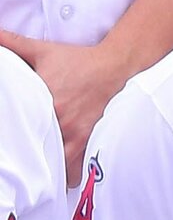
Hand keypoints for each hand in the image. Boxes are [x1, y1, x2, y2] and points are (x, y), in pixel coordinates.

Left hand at [0, 30, 129, 185]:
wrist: (114, 66)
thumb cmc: (78, 60)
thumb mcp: (43, 50)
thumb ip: (12, 43)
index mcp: (42, 99)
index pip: (15, 126)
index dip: (7, 139)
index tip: (3, 146)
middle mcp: (58, 119)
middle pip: (32, 150)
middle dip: (22, 157)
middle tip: (12, 165)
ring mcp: (74, 133)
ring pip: (52, 165)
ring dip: (44, 170)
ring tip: (33, 174)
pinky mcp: (86, 140)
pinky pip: (74, 169)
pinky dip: (66, 175)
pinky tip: (58, 177)